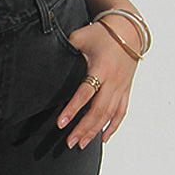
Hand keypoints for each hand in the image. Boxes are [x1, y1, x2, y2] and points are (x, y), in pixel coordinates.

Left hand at [57, 22, 137, 146]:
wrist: (128, 30)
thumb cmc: (101, 33)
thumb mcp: (80, 36)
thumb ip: (66, 48)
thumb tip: (45, 59)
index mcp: (101, 67)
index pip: (85, 92)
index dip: (73, 109)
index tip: (61, 123)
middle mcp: (113, 80)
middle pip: (99, 109)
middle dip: (84, 127)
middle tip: (69, 142)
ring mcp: (121, 87)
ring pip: (110, 114)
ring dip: (95, 131)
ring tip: (81, 144)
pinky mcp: (126, 90)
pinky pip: (121, 112)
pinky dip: (113, 126)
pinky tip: (103, 138)